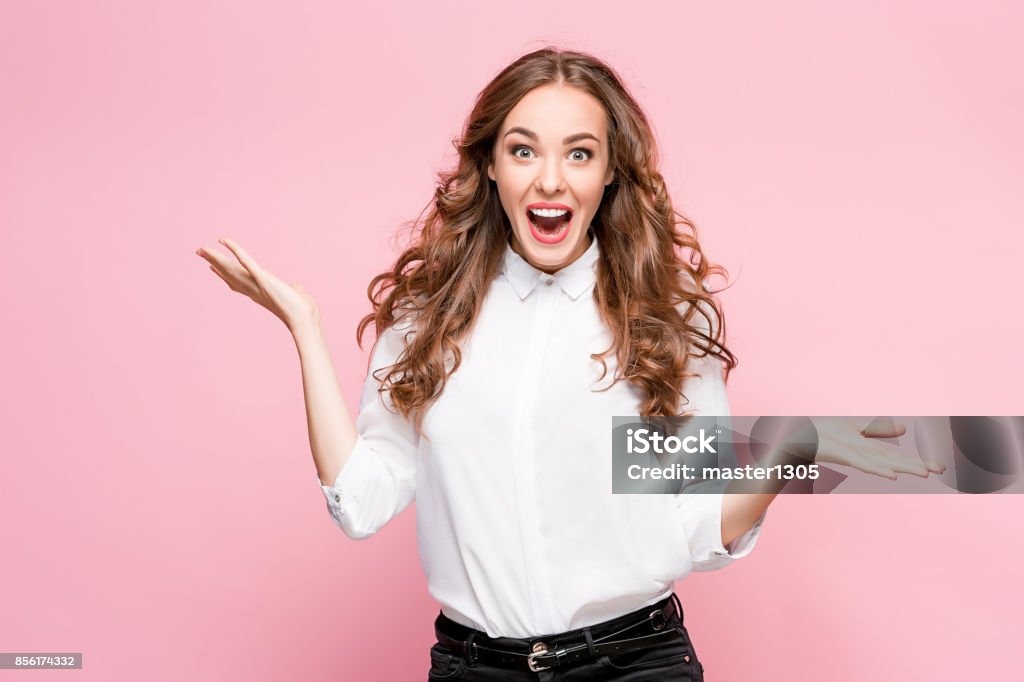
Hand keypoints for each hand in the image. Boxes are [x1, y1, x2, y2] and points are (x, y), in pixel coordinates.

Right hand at [196, 238, 319, 332]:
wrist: (304, 319)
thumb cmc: (302, 310)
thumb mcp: (294, 296)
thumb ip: (293, 290)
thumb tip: (297, 287)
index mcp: (258, 293)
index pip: (236, 283)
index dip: (223, 274)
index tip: (212, 267)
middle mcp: (252, 289)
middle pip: (228, 274)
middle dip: (214, 262)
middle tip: (200, 252)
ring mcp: (255, 283)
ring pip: (230, 267)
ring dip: (215, 257)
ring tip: (201, 249)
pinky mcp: (262, 276)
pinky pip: (245, 260)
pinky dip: (234, 249)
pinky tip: (223, 240)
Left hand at [809, 417, 945, 479]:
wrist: (800, 436)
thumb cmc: (825, 433)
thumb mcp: (856, 427)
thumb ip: (879, 429)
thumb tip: (905, 430)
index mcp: (869, 449)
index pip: (898, 456)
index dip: (918, 461)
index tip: (941, 468)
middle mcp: (864, 454)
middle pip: (895, 460)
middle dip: (918, 465)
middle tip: (942, 471)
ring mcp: (854, 455)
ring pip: (883, 463)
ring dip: (904, 468)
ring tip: (925, 474)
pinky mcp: (842, 454)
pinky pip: (862, 463)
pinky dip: (877, 469)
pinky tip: (893, 476)